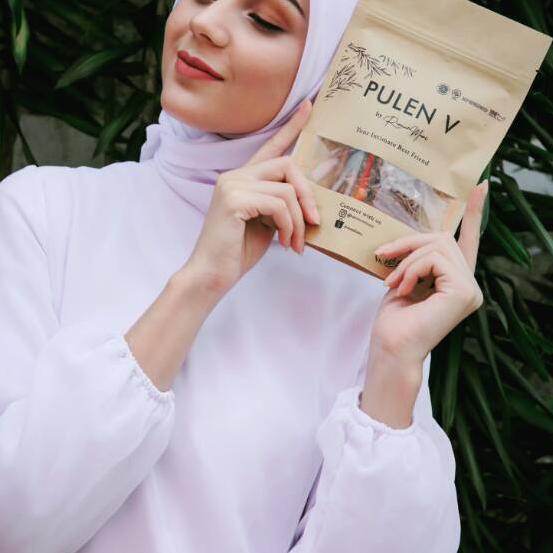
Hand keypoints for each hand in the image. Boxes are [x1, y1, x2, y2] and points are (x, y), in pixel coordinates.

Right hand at [184, 99, 319, 295]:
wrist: (212, 275)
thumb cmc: (238, 251)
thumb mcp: (267, 223)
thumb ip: (281, 206)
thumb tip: (311, 204)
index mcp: (243, 179)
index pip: (271, 145)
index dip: (292, 126)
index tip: (310, 106)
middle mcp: (236, 175)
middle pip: (287, 164)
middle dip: (307, 195)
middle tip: (314, 222)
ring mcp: (233, 184)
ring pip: (286, 189)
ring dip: (298, 220)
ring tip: (295, 243)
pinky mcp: (234, 199)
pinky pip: (278, 204)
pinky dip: (288, 225)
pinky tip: (284, 244)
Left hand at [369, 180, 488, 368]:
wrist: (391, 346)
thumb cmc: (394, 318)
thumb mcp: (405, 278)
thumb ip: (417, 258)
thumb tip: (416, 236)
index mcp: (455, 280)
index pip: (468, 241)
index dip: (473, 213)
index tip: (479, 186)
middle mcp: (468, 283)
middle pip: (442, 238)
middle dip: (408, 243)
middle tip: (382, 257)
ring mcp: (470, 288)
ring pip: (436, 246)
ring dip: (406, 260)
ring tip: (392, 283)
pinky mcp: (463, 290)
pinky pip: (434, 259)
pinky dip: (411, 269)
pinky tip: (404, 289)